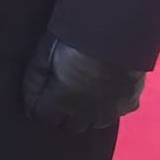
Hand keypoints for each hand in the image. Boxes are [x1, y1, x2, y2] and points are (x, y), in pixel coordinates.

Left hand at [22, 36, 144, 132]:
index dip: (37, 109)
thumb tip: (29, 101)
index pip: (43, 119)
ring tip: (82, 95)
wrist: (117, 33)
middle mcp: (87, 113)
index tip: (37, 100)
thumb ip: (35, 79)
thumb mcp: (45, 54)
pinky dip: (109, 106)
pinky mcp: (130, 102)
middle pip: (70, 126)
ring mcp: (111, 110)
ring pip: (94, 123)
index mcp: (63, 102)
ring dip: (86, 114)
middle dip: (61, 116)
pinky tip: (105, 92)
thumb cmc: (74, 39)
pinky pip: (116, 113)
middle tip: (58, 97)